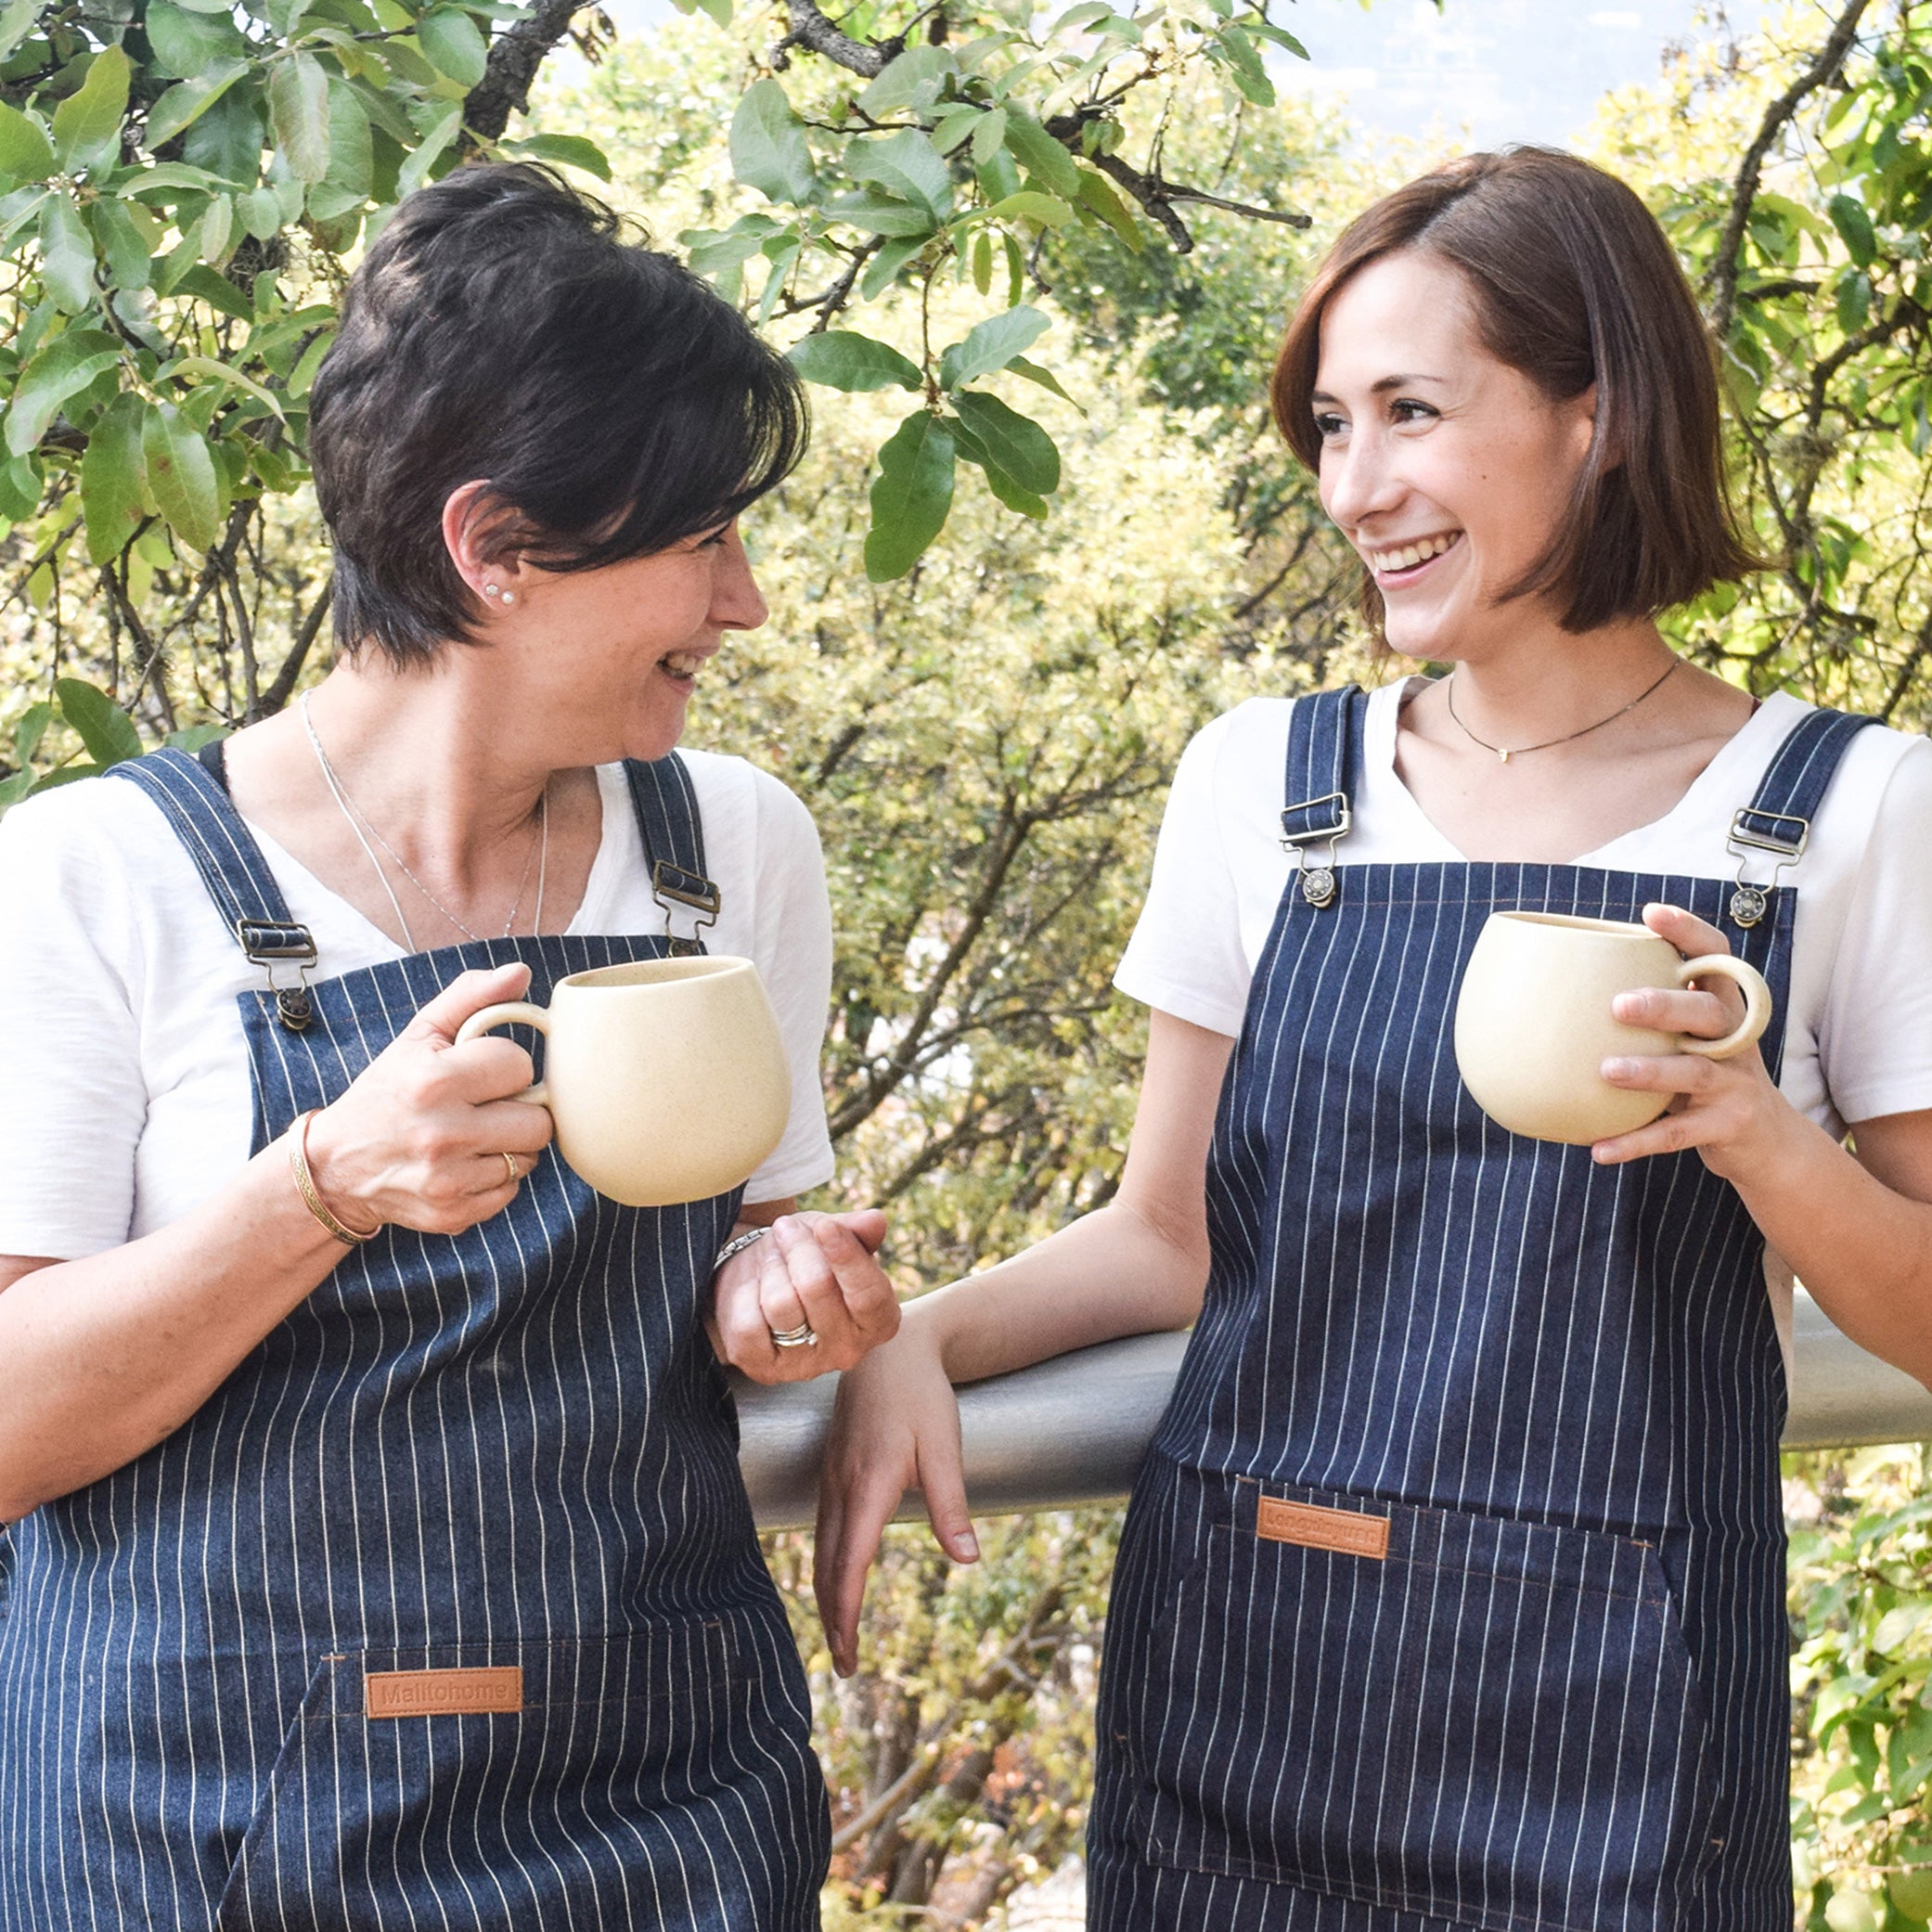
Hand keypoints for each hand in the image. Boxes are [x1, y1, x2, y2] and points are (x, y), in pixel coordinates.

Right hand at [301, 962, 555, 1234]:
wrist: (335, 1168)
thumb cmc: (386, 1093)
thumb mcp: (417, 1038)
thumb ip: (470, 999)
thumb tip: (520, 972)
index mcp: (434, 1081)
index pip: (520, 1066)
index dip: (506, 1067)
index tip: (481, 1073)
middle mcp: (442, 1134)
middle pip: (538, 1120)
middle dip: (519, 1109)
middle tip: (487, 1107)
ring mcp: (448, 1180)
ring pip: (529, 1157)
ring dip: (510, 1144)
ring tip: (475, 1134)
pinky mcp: (453, 1214)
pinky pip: (510, 1190)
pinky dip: (495, 1178)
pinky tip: (464, 1165)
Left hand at [707, 1210, 898, 1382]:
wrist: (757, 1279)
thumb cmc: (806, 1257)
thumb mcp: (831, 1234)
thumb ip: (857, 1229)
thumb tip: (875, 1222)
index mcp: (879, 1320)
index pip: (869, 1294)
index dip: (846, 1257)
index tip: (825, 1227)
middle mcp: (849, 1350)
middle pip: (818, 1288)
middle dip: (798, 1248)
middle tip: (787, 1229)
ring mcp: (806, 1366)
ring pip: (780, 1303)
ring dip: (771, 1268)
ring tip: (773, 1260)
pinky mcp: (765, 1370)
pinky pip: (749, 1325)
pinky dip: (745, 1295)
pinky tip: (753, 1291)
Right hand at [813, 1321, 977, 1676]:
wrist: (891, 1347)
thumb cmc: (921, 1395)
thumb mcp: (944, 1446)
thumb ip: (952, 1504)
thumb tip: (966, 1560)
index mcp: (867, 1486)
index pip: (848, 1566)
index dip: (846, 1616)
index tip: (848, 1657)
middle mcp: (841, 1486)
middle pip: (827, 1567)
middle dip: (832, 1619)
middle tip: (844, 1664)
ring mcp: (831, 1476)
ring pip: (820, 1549)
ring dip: (826, 1594)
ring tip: (838, 1632)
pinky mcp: (832, 1469)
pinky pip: (821, 1527)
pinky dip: (825, 1563)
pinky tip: (834, 1576)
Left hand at [1592, 902, 1797, 1179]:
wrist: (1766, 1144)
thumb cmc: (1706, 1079)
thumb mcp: (1690, 1043)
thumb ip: (1652, 1019)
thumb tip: (1561, 994)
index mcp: (1723, 1010)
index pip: (1717, 958)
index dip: (1690, 933)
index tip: (1652, 913)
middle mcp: (1735, 1041)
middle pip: (1708, 1013)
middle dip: (1666, 1005)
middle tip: (1618, 1006)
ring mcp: (1736, 1084)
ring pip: (1694, 1072)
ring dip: (1650, 1072)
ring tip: (1606, 1071)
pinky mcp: (1727, 1126)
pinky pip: (1677, 1134)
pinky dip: (1636, 1142)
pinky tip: (1598, 1149)